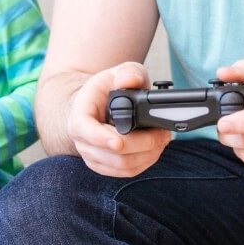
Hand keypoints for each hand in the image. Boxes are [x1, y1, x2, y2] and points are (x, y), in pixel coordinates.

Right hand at [66, 62, 171, 176]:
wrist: (96, 105)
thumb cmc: (107, 89)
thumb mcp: (119, 72)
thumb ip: (128, 73)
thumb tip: (130, 82)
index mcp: (80, 113)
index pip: (84, 129)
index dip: (101, 138)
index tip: (118, 142)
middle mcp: (82, 138)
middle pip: (112, 153)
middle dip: (143, 144)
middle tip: (163, 133)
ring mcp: (92, 155)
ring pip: (122, 166)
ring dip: (148, 155)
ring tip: (162, 139)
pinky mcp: (104, 166)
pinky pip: (126, 172)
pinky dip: (145, 162)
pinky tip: (155, 149)